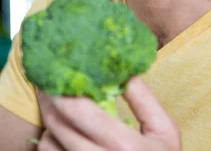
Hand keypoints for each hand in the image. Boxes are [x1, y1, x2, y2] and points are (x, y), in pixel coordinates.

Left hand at [36, 77, 180, 150]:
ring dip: (50, 123)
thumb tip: (119, 67)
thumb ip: (144, 99)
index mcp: (125, 148)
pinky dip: (50, 142)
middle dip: (49, 98)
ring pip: (48, 142)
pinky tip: (61, 133)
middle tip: (46, 82)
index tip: (58, 69)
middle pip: (58, 123)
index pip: (79, 110)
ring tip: (59, 111)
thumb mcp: (164, 132)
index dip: (63, 87)